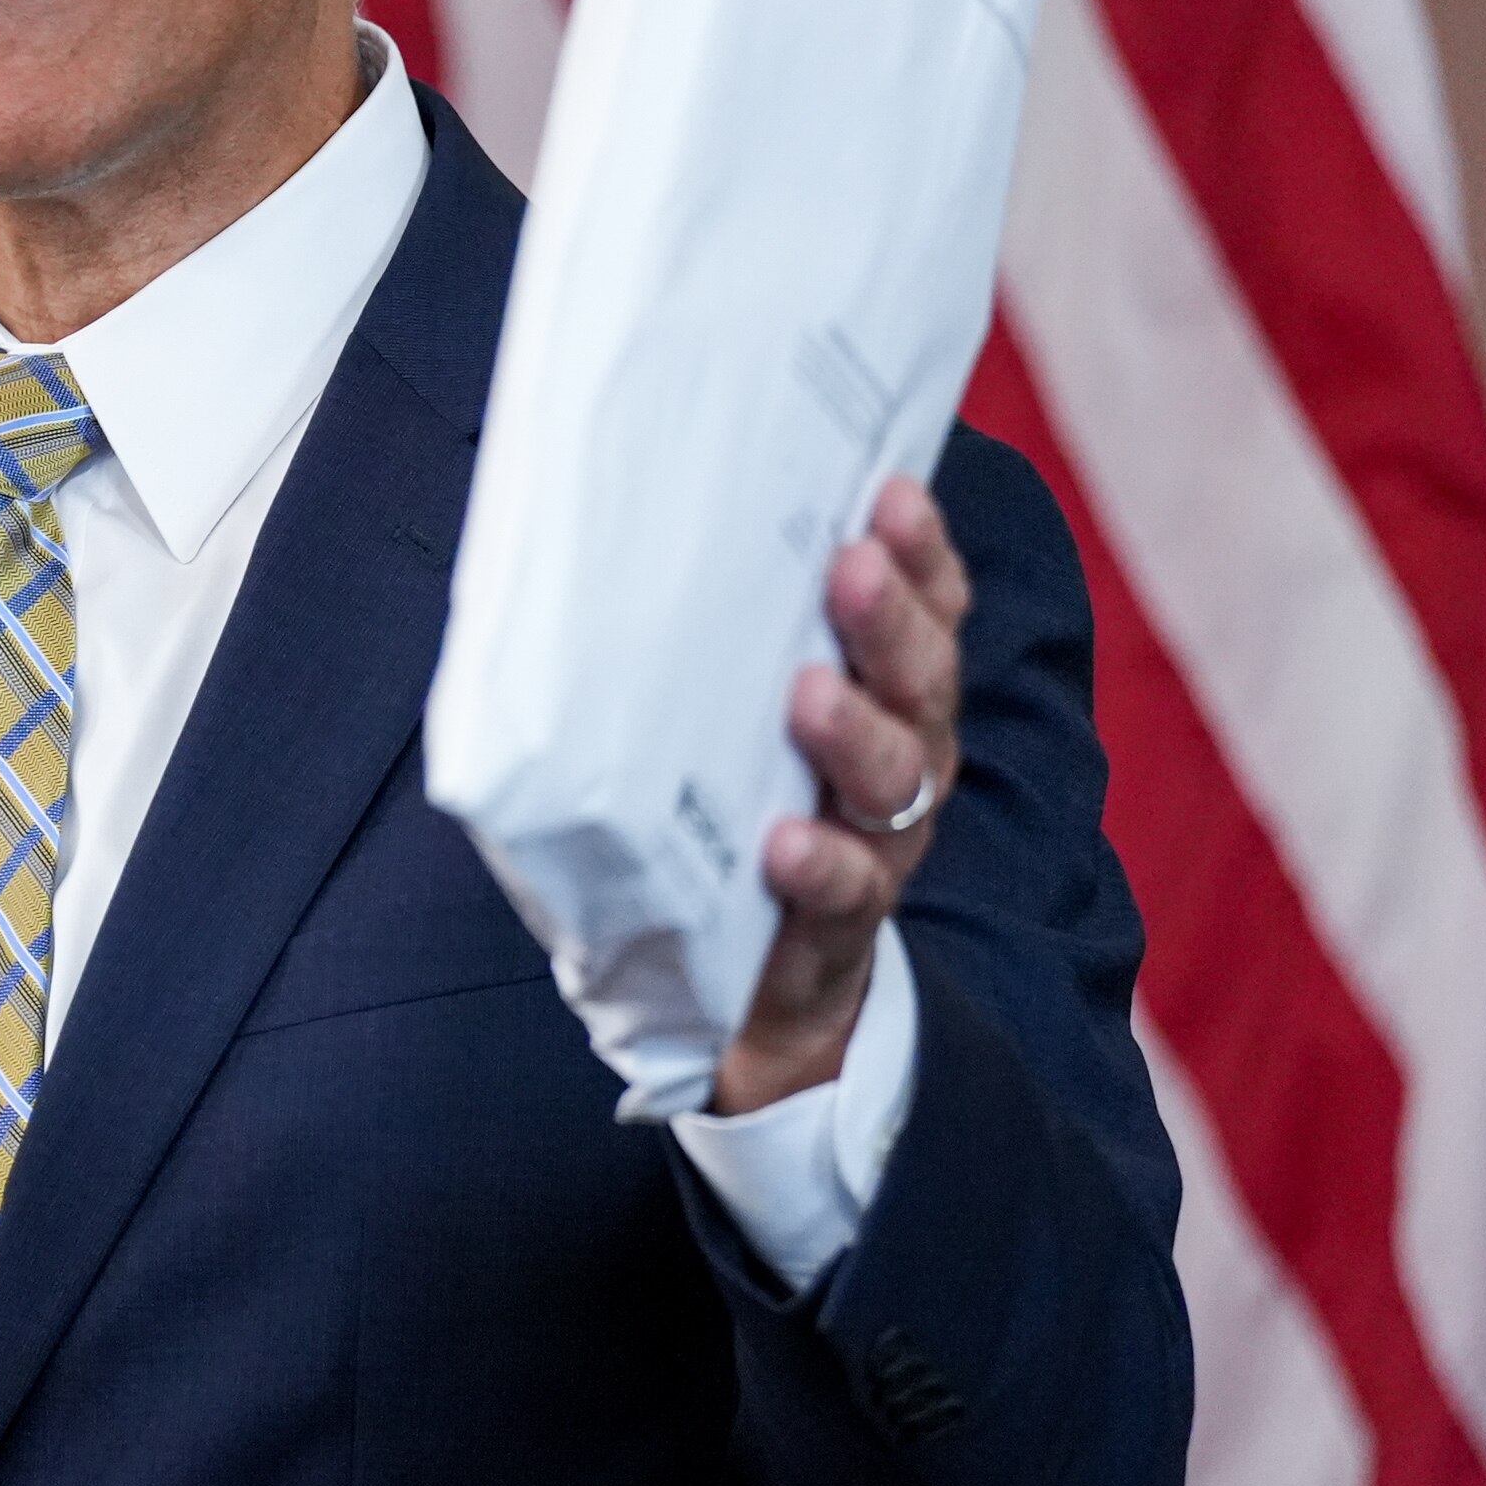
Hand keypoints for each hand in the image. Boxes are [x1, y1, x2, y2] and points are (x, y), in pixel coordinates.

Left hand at [712, 475, 969, 1115]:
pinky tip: (785, 841)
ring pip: (897, 777)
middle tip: (850, 567)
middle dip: (891, 617)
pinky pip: (844, 891)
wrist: (743, 994)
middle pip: (919, 677)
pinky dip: (819, 864)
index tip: (891, 491)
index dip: (918, 550)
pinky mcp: (836, 927)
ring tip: (810, 694)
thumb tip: (565, 549)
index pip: (920, 605)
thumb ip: (671, 645)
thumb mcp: (699, 717)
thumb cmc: (715, 818)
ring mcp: (877, 843)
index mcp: (874, 689)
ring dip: (858, 731)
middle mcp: (896, 756)